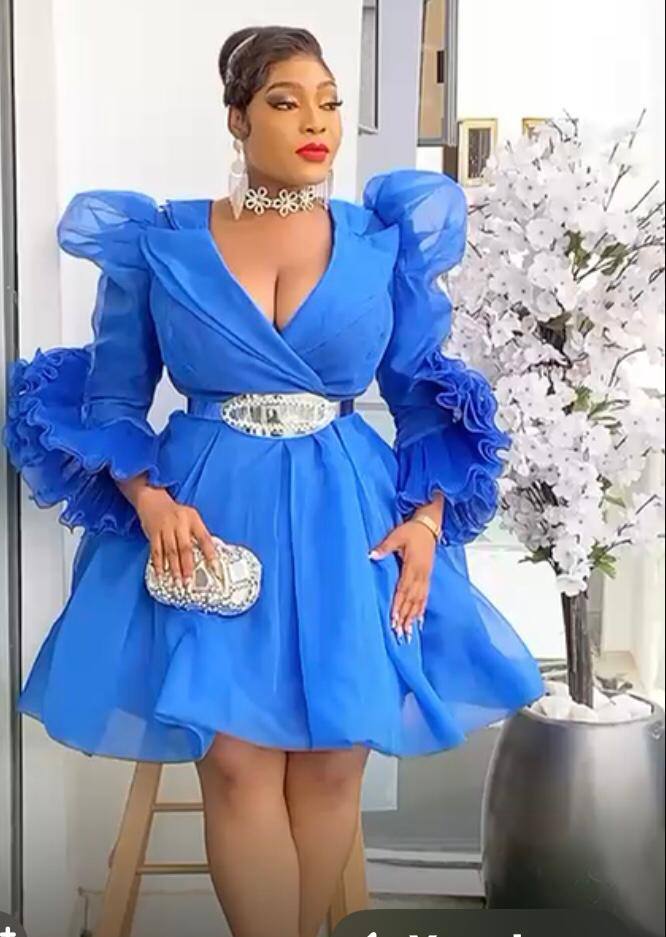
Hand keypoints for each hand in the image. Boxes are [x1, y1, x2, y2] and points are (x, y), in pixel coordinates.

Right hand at [134, 487, 218, 586]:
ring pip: (170, 551)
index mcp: (193, 519)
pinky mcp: (153, 532)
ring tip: (177, 582)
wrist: (152, 499)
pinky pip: (156, 550)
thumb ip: (198, 533)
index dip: (210, 553)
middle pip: (185, 548)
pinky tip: (161, 574)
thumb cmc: (175, 512)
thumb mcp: (190, 517)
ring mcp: (165, 528)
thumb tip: (208, 555)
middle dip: (188, 566)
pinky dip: (158, 564)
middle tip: (190, 581)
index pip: (204, 538)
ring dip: (174, 568)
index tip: (215, 568)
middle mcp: (180, 523)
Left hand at [369, 518, 437, 642]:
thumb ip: (384, 547)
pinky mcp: (428, 577)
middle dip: (405, 616)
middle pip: (412, 600)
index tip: (393, 618)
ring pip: (419, 601)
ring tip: (408, 632)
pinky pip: (425, 596)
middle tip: (399, 632)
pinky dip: (421, 609)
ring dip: (413, 617)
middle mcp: (420, 574)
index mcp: (412, 566)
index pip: (403, 589)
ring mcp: (426, 577)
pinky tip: (419, 620)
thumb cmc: (412, 531)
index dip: (398, 605)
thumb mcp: (396, 535)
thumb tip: (371, 555)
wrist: (429, 526)